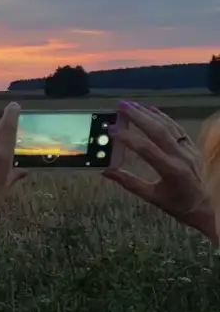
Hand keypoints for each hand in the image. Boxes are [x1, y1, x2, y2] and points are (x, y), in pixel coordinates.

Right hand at [103, 102, 214, 243]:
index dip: (127, 138)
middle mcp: (182, 157)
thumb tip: (106, 172)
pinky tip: (152, 109)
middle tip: (121, 106)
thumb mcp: (152, 197)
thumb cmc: (177, 204)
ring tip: (131, 104)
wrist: (205, 206)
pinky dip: (164, 117)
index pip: (146, 149)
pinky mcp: (192, 147)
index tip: (111, 129)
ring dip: (149, 114)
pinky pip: (177, 128)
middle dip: (138, 117)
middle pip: (158, 131)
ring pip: (168, 126)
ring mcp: (189, 150)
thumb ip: (129, 182)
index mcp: (171, 171)